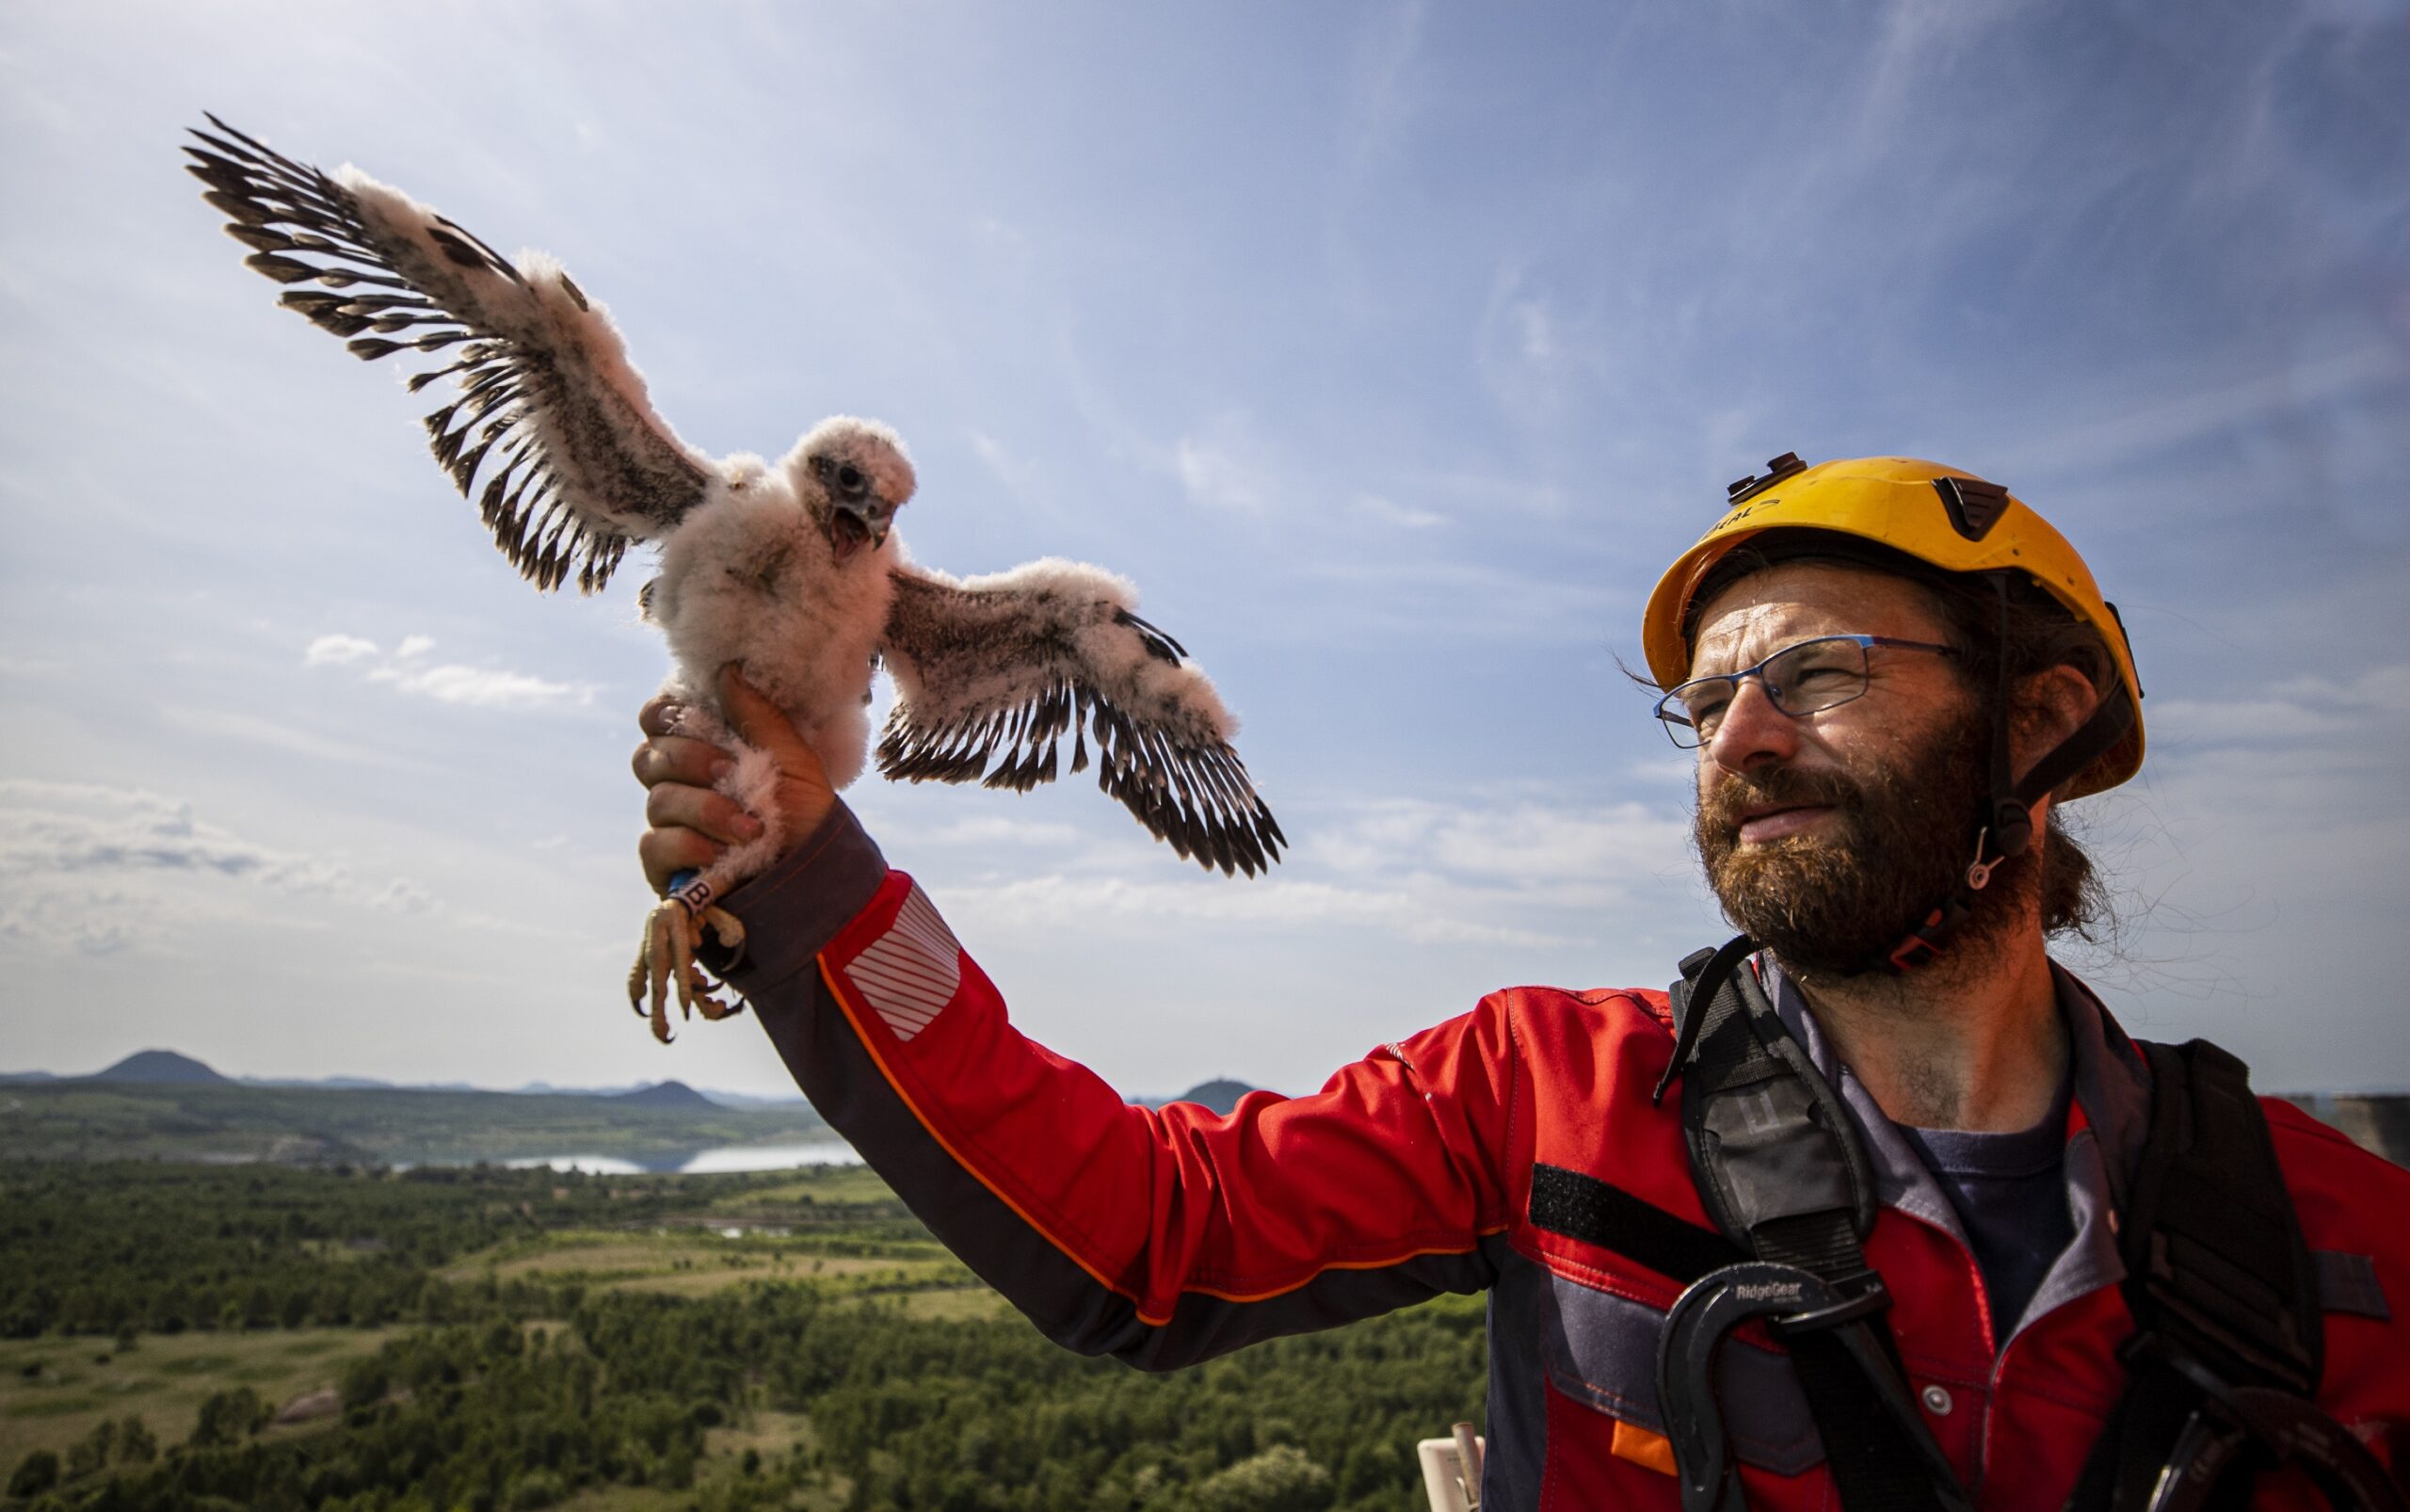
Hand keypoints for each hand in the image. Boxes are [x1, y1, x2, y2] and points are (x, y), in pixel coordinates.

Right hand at [632, 664, 836, 894]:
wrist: (817, 880)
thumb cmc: (808, 818)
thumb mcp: (795, 760)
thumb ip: (760, 716)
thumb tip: (727, 669)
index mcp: (707, 750)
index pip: (658, 719)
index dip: (665, 713)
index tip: (695, 716)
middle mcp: (681, 784)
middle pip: (649, 756)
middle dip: (691, 760)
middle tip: (730, 772)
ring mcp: (671, 826)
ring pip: (657, 800)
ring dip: (706, 810)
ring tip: (750, 828)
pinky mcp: (666, 867)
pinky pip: (654, 844)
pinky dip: (688, 845)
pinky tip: (719, 853)